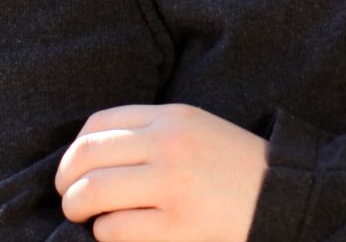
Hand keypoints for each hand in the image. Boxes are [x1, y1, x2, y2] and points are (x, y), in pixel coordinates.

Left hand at [55, 102, 267, 241]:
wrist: (279, 194)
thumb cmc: (230, 164)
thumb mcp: (194, 129)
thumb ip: (149, 132)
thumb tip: (89, 156)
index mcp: (173, 116)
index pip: (99, 125)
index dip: (75, 150)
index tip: (74, 170)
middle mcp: (169, 144)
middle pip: (87, 157)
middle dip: (67, 182)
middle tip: (70, 198)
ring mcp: (171, 186)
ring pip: (93, 194)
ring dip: (79, 210)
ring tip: (87, 218)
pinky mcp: (176, 227)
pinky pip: (115, 230)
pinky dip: (106, 234)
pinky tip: (118, 233)